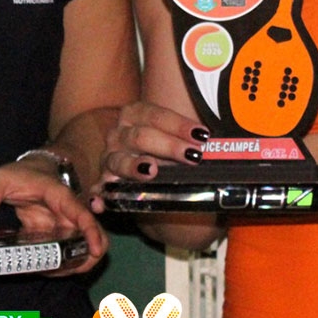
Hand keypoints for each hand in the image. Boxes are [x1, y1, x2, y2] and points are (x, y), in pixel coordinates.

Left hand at [0, 159, 106, 272]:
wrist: (33, 169)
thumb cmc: (22, 172)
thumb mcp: (2, 177)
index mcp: (60, 197)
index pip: (81, 215)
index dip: (91, 233)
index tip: (95, 250)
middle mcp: (68, 214)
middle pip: (93, 238)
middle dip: (87, 258)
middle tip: (66, 270)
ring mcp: (64, 226)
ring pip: (81, 249)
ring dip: (72, 265)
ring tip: (48, 271)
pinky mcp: (55, 236)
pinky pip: (63, 254)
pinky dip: (59, 265)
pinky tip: (43, 268)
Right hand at [92, 101, 208, 201]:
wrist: (146, 165)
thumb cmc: (165, 148)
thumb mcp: (176, 138)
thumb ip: (193, 138)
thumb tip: (218, 141)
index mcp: (135, 114)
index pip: (155, 115)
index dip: (179, 124)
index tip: (202, 135)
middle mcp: (119, 134)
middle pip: (140, 136)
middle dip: (169, 146)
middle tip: (193, 156)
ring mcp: (109, 158)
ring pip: (119, 160)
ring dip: (134, 166)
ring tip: (151, 171)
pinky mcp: (103, 183)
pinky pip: (99, 190)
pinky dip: (99, 196)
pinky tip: (100, 203)